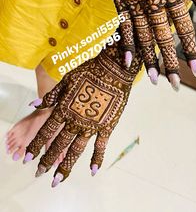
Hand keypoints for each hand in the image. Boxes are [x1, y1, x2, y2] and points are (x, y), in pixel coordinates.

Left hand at [23, 42, 141, 186]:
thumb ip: (51, 96)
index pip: (46, 131)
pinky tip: (92, 171)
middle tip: (39, 173)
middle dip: (47, 160)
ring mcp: (92, 125)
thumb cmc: (89, 71)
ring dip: (65, 166)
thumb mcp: (67, 79)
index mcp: (64, 108)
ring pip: (76, 150)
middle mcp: (76, 120)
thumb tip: (33, 105)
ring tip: (57, 180)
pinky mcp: (107, 126)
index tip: (28, 158)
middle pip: (59, 144)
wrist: (113, 69)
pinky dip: (96, 160)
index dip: (36, 145)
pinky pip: (101, 146)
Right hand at [106, 0, 195, 81]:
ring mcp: (136, 3)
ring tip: (155, 79)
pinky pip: (124, 27)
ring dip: (150, 60)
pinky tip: (129, 61)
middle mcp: (155, 1)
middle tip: (175, 85)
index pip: (184, 29)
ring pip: (144, 37)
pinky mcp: (120, 1)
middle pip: (164, 39)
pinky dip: (126, 45)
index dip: (189, 51)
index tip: (194, 71)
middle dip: (171, 64)